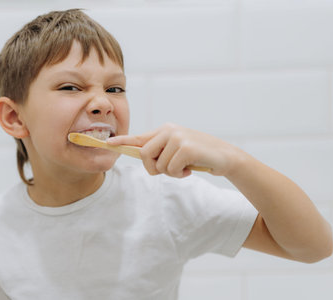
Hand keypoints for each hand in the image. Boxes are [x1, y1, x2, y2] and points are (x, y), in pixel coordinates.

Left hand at [107, 123, 242, 177]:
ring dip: (171, 172)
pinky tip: (191, 168)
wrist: (225, 156)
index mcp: (165, 130)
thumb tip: (143, 158)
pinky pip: (171, 169)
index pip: (139, 137)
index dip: (122, 141)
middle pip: (144, 155)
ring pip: (158, 165)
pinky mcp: (186, 147)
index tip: (107, 143)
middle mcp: (169, 130)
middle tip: (170, 169)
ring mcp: (177, 137)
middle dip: (154, 168)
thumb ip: (160, 151)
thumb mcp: (177, 150)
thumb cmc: (199, 156)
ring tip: (185, 166)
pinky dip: (180, 174)